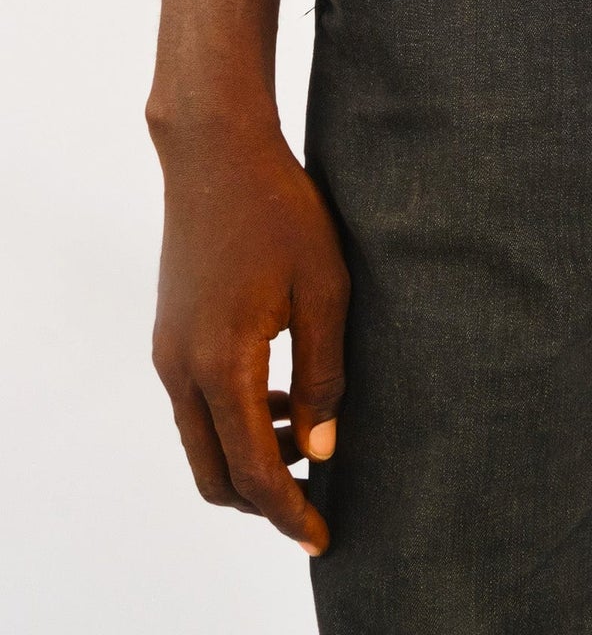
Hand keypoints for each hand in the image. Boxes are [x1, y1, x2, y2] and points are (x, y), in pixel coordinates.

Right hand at [150, 120, 349, 552]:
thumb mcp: (325, 289)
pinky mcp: (169, 334)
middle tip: (317, 499)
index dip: (289, 513)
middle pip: (214, 475)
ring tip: (307, 437)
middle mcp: (181, 369)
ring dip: (248, 457)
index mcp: (222, 363)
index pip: (253, 472)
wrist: (216, 152)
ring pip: (200, 443)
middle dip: (264, 499)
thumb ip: (324, 375)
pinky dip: (232, 422)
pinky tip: (280, 395)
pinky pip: (194, 406)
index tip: (323, 536)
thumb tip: (321, 449)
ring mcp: (167, 352)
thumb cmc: (282, 210)